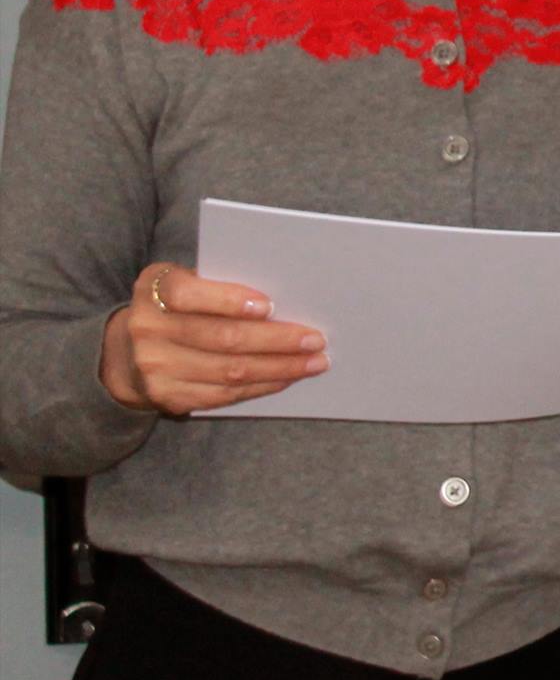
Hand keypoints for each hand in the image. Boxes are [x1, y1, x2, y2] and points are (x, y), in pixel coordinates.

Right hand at [100, 262, 326, 415]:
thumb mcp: (185, 282)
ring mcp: (155, 367)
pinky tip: (287, 378)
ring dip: (279, 368)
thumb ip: (220, 283)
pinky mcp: (168, 397)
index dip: (229, 301)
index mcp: (155, 288)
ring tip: (314, 362)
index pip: (189, 294)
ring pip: (228, 371)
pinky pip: (223, 395)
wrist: (125, 351)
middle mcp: (147, 328)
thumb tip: (285, 296)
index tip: (269, 306)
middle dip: (276, 340)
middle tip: (315, 339)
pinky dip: (262, 386)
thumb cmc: (177, 307)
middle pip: (221, 338)